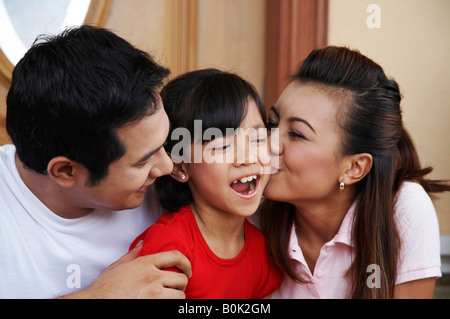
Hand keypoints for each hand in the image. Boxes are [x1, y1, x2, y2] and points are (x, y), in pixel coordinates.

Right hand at [60, 243, 191, 298]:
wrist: (95, 303)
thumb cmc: (104, 288)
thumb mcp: (118, 266)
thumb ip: (133, 254)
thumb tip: (143, 242)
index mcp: (145, 264)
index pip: (175, 256)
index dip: (186, 263)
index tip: (188, 270)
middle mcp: (152, 278)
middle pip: (181, 279)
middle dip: (182, 284)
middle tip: (177, 288)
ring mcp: (153, 295)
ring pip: (180, 296)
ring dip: (177, 298)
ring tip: (170, 298)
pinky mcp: (154, 307)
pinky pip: (172, 307)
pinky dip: (171, 307)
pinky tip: (165, 304)